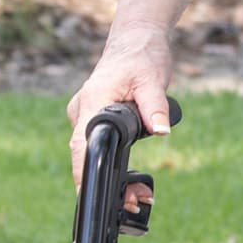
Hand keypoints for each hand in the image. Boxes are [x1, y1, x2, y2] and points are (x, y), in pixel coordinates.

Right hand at [68, 30, 175, 185]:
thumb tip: (161, 131)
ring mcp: (86, 116)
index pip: (81, 145)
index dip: (83, 173)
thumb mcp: (153, 80)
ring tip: (140, 195)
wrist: (137, 40)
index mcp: (92, 102)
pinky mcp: (95, 119)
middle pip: (85, 155)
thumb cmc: (143, 56)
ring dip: (112, 177)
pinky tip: (133, 182)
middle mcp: (82, 111)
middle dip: (106, 182)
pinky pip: (99, 146)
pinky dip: (114, 164)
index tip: (93, 195)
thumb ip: (155, 107)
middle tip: (134, 202)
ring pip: (93, 154)